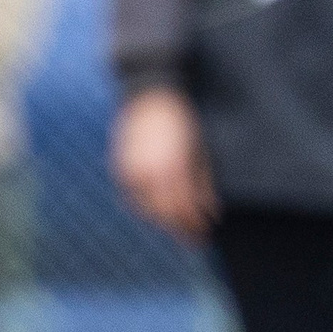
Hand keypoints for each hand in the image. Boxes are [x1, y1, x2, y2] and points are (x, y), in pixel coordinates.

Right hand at [113, 87, 215, 242]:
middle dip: (181, 228)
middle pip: (165, 214)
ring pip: (147, 210)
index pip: (183, 208)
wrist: (150, 93)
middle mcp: (148, 172)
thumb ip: (202, 181)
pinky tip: (158, 213)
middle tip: (195, 238)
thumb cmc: (182, 118)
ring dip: (164, 222)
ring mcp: (131, 171)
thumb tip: (211, 210)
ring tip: (178, 226)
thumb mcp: (198, 149)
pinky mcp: (121, 169)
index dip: (194, 223)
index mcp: (171, 167)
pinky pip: (133, 199)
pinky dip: (146, 209)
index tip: (205, 232)